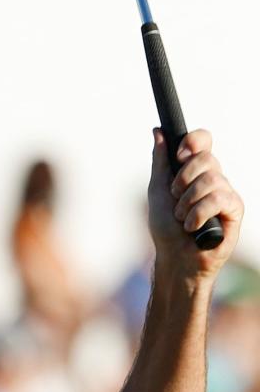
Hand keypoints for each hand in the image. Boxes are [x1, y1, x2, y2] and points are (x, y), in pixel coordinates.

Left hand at [148, 128, 242, 279]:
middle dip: (183, 180)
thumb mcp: (157, 191)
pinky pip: (219, 198)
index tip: (179, 156)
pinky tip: (192, 228)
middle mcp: (214, 179)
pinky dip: (199, 213)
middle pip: (206, 157)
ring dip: (188, 203)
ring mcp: (226, 193)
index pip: (204, 141)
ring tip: (182, 220)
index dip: (193, 142)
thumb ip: (161, 162)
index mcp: (197, 171)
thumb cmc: (166, 231)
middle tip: (175, 199)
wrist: (174, 260)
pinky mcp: (234, 211)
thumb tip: (158, 131)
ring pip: (211, 179)